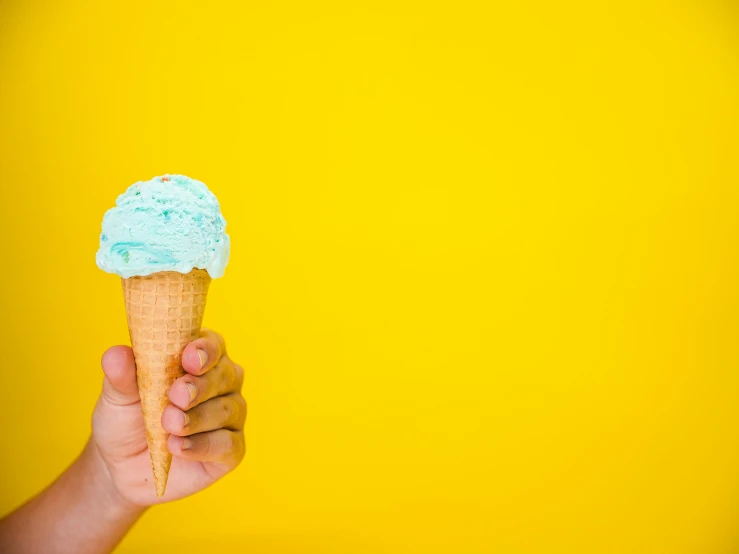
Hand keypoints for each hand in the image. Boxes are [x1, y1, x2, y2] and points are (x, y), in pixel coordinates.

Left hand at [90, 329, 245, 505]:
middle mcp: (222, 383)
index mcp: (200, 359)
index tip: (188, 358)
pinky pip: (228, 444)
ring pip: (227, 410)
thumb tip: (116, 354)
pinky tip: (178, 447)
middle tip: (175, 395)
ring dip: (198, 417)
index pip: (213, 345)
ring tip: (169, 425)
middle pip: (225, 375)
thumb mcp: (118, 398)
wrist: (122, 468)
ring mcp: (230, 416)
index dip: (205, 349)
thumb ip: (121, 376)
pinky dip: (203, 445)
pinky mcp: (231, 450)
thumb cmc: (127, 420)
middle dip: (200, 385)